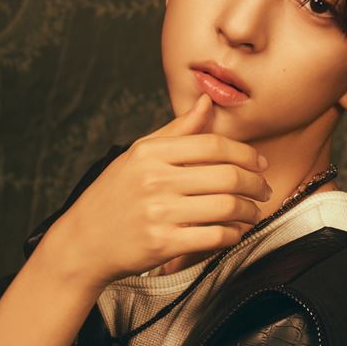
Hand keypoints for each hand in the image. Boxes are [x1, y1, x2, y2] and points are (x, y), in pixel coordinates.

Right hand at [41, 95, 271, 288]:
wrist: (83, 242)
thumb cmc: (114, 196)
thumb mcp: (138, 156)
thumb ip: (176, 131)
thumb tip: (206, 102)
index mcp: (150, 153)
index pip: (214, 145)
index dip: (246, 154)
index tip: (260, 163)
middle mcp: (154, 180)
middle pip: (228, 176)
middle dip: (256, 184)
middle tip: (264, 190)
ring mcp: (158, 213)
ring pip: (227, 207)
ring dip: (250, 211)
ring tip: (254, 212)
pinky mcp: (162, 244)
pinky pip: (215, 236)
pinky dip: (233, 234)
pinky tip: (235, 231)